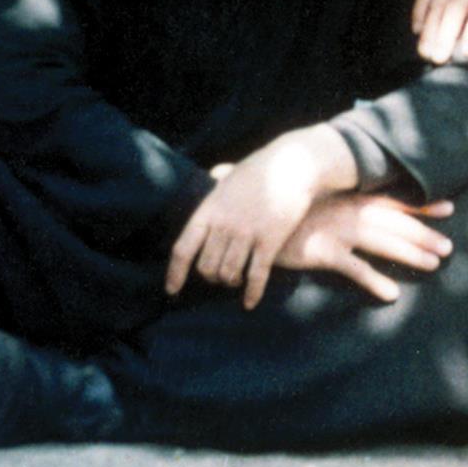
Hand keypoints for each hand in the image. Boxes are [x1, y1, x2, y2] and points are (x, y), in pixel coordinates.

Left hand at [165, 126, 356, 307]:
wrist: (296, 163)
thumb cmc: (266, 167)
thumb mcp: (235, 173)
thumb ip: (220, 179)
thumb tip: (213, 173)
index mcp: (209, 210)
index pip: (183, 249)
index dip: (175, 273)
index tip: (172, 290)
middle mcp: (224, 224)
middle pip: (207, 267)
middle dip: (211, 277)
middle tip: (219, 276)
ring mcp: (247, 232)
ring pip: (229, 273)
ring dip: (231, 282)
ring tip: (237, 280)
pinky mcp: (270, 240)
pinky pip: (256, 275)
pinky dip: (252, 292)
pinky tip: (250, 303)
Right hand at [276, 194, 455, 303]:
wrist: (251, 213)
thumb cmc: (285, 206)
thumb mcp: (316, 197)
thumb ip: (337, 199)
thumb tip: (354, 201)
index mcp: (351, 198)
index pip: (394, 201)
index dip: (421, 205)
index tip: (449, 208)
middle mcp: (350, 212)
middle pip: (396, 224)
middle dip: (425, 235)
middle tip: (450, 247)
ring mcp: (337, 231)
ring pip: (384, 243)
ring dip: (411, 254)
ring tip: (434, 264)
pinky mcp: (321, 252)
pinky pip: (354, 269)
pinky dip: (375, 281)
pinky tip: (392, 294)